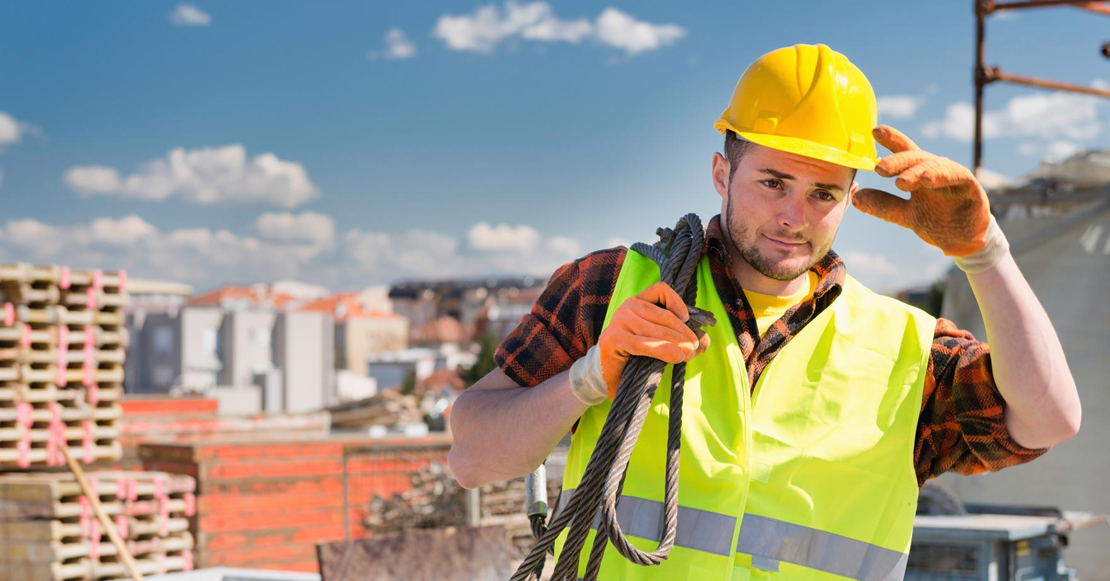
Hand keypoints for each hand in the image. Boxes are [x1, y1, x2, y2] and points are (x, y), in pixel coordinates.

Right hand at [597, 282, 709, 396]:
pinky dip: (664, 351)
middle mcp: (627, 306)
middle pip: (664, 315)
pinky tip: (677, 357)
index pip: (661, 290)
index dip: (678, 303)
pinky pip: (645, 344)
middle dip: (684, 333)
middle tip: (695, 347)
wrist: (607, 372)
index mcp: (638, 301)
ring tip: (688, 355)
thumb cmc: (635, 354)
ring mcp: (619, 321)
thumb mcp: (659, 340)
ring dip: (678, 344)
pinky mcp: (614, 339)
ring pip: (657, 331)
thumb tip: (705, 341)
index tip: (687, 320)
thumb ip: (682, 338)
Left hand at [853, 125, 991, 256]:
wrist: (964, 243)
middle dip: (897, 161)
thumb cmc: (938, 223)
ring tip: (901, 182)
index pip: (904, 153)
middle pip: (916, 157)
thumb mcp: (906, 215)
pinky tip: (928, 180)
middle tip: (879, 169)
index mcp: (918, 175)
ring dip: (917, 171)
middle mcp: (935, 171)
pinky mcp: (972, 187)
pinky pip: (958, 176)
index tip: (874, 131)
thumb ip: (884, 206)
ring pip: (934, 165)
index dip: (891, 139)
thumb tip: (857, 197)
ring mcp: (953, 177)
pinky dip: (942, 175)